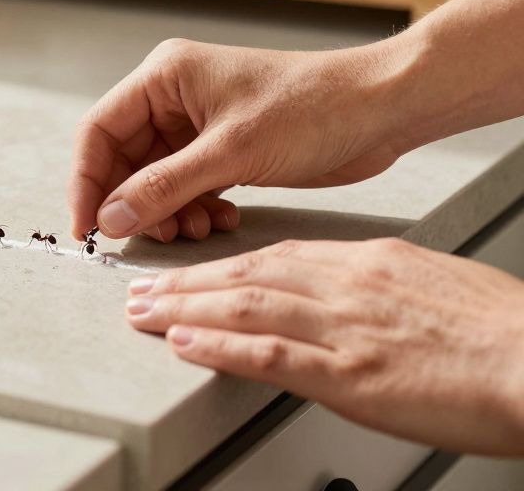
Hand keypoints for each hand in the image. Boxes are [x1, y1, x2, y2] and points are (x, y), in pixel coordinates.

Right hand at [67, 38, 415, 241]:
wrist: (382, 110)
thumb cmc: (314, 107)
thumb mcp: (230, 153)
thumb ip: (162, 187)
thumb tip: (109, 219)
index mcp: (164, 77)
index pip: (99, 131)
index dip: (86, 182)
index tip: (86, 228)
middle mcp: (174, 97)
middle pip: (123, 160)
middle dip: (133, 204)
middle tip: (146, 238)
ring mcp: (198, 124)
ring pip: (154, 180)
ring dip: (166, 212)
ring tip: (193, 229)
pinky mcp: (223, 149)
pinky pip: (186, 187)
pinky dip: (193, 209)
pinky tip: (219, 220)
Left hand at [125, 238, 523, 453]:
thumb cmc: (506, 332)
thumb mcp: (434, 287)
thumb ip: (382, 287)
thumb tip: (348, 298)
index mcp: (372, 262)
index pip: (278, 255)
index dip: (223, 263)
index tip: (192, 270)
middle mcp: (350, 285)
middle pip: (248, 273)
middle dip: (187, 280)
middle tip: (141, 286)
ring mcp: (347, 328)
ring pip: (245, 305)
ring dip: (183, 307)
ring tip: (141, 311)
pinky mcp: (352, 373)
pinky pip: (269, 353)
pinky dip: (219, 345)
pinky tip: (182, 342)